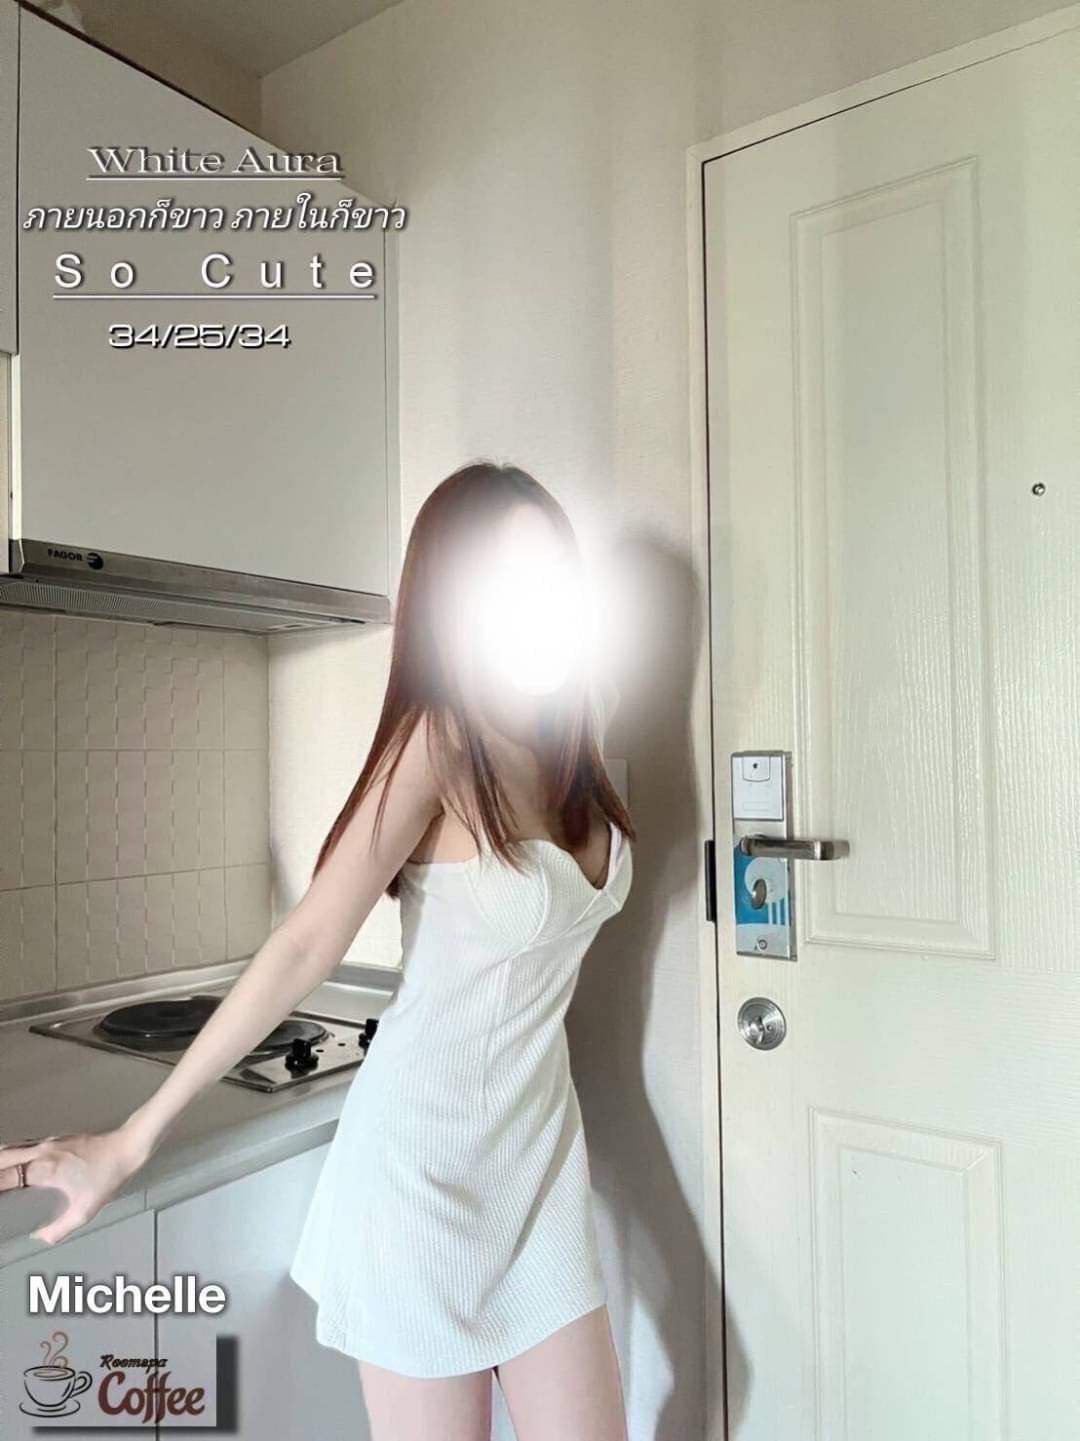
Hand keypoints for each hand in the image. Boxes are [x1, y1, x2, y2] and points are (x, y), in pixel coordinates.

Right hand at [0, 1127, 150, 1246]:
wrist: (127, 1147)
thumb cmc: (109, 1175)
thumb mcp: (85, 1210)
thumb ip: (59, 1228)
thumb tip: (41, 1238)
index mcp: (45, 1169)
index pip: (5, 1176)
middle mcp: (42, 1152)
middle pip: (2, 1157)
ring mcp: (48, 1143)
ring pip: (11, 1148)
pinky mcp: (56, 1139)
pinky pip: (24, 1145)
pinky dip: (11, 1154)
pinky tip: (12, 1163)